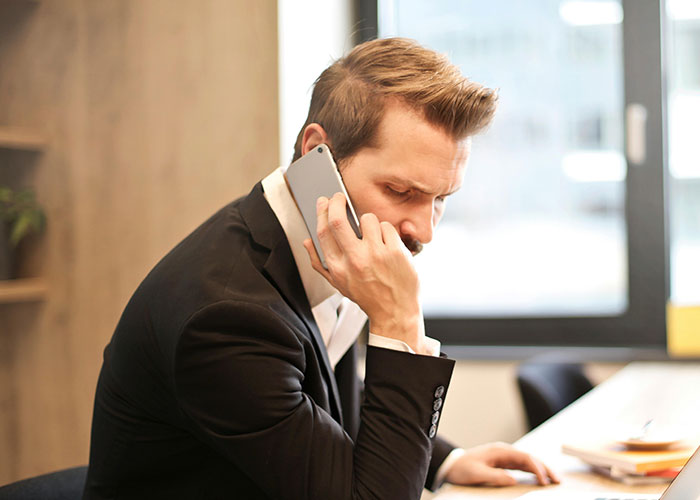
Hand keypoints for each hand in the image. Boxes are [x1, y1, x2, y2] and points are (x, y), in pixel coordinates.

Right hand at [303, 193, 427, 353]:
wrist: (395, 311)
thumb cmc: (367, 296)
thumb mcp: (338, 283)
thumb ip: (319, 262)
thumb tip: (307, 242)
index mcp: (338, 267)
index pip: (323, 232)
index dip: (322, 212)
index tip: (324, 202)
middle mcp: (354, 260)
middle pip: (338, 220)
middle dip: (337, 202)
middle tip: (340, 197)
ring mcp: (376, 254)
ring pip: (367, 219)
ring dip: (369, 221)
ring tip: (372, 235)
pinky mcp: (395, 251)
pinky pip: (387, 227)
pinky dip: (386, 231)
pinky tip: (387, 244)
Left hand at [445, 443, 559, 486]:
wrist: (451, 464)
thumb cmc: (462, 468)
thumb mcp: (477, 473)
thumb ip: (495, 476)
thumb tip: (513, 480)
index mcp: (500, 451)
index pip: (524, 457)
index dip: (537, 468)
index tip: (544, 481)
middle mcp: (504, 452)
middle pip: (530, 458)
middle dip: (545, 468)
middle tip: (558, 480)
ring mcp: (504, 457)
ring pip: (528, 462)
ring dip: (541, 470)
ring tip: (554, 481)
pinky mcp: (503, 463)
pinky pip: (522, 466)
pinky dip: (533, 472)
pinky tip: (540, 479)